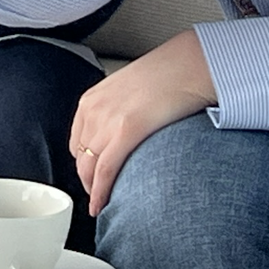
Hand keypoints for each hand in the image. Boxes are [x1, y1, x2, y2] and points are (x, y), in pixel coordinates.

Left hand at [69, 33, 215, 209]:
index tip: (92, 177)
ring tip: (102, 204)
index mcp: (92, 99)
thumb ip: (119, 112)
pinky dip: (101, 191)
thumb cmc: (169, 75)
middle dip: (87, 180)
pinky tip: (101, 204)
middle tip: (98, 196)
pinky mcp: (126, 130)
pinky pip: (106, 170)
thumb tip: (124, 133)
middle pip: (81, 157)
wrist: (190, 63)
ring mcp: (108, 119)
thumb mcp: (130, 91)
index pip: (77, 141)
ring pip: (89, 167)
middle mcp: (94, 108)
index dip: (84, 164)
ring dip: (94, 190)